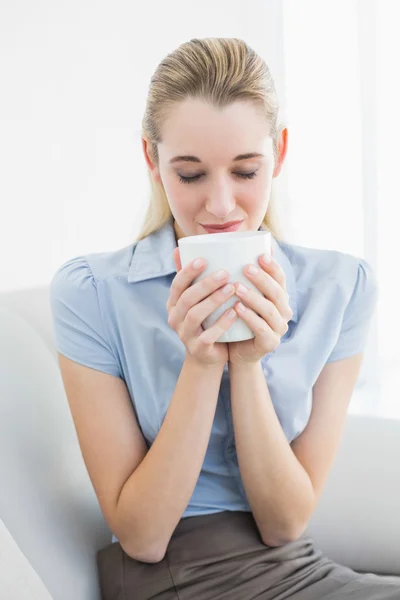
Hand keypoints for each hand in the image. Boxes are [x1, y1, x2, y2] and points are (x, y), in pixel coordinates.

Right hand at [167, 248, 237, 367]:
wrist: (208, 357)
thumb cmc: (206, 321)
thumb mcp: (197, 300)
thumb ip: (191, 277)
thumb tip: (180, 248)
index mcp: (173, 304)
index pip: (177, 285)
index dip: (187, 272)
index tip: (204, 259)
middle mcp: (174, 318)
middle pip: (186, 299)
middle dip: (205, 284)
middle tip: (225, 273)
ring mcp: (184, 335)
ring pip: (195, 315)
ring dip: (214, 301)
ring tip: (232, 289)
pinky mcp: (197, 348)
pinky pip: (208, 335)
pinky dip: (221, 323)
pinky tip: (234, 312)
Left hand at [228, 248, 292, 365]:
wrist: (237, 351)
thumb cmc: (237, 318)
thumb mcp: (240, 296)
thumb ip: (239, 277)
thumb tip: (224, 249)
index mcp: (279, 297)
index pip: (280, 278)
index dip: (273, 266)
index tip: (260, 255)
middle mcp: (283, 311)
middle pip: (277, 292)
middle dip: (262, 278)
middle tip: (246, 267)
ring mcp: (279, 328)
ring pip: (269, 310)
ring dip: (254, 297)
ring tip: (237, 287)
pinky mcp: (270, 343)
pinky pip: (261, 329)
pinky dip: (250, 318)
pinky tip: (237, 309)